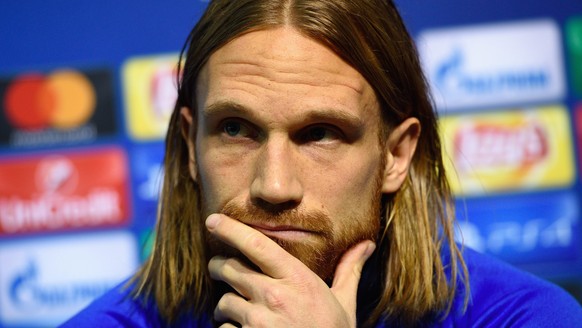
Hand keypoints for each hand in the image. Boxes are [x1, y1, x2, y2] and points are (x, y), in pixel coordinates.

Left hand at [205, 213, 375, 327]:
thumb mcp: (345, 303)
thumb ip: (350, 270)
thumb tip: (367, 244)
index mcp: (298, 279)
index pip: (257, 245)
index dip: (230, 229)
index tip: (212, 220)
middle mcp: (275, 296)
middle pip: (230, 268)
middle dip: (218, 266)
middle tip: (218, 267)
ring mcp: (259, 322)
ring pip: (223, 301)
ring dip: (225, 305)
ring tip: (234, 311)